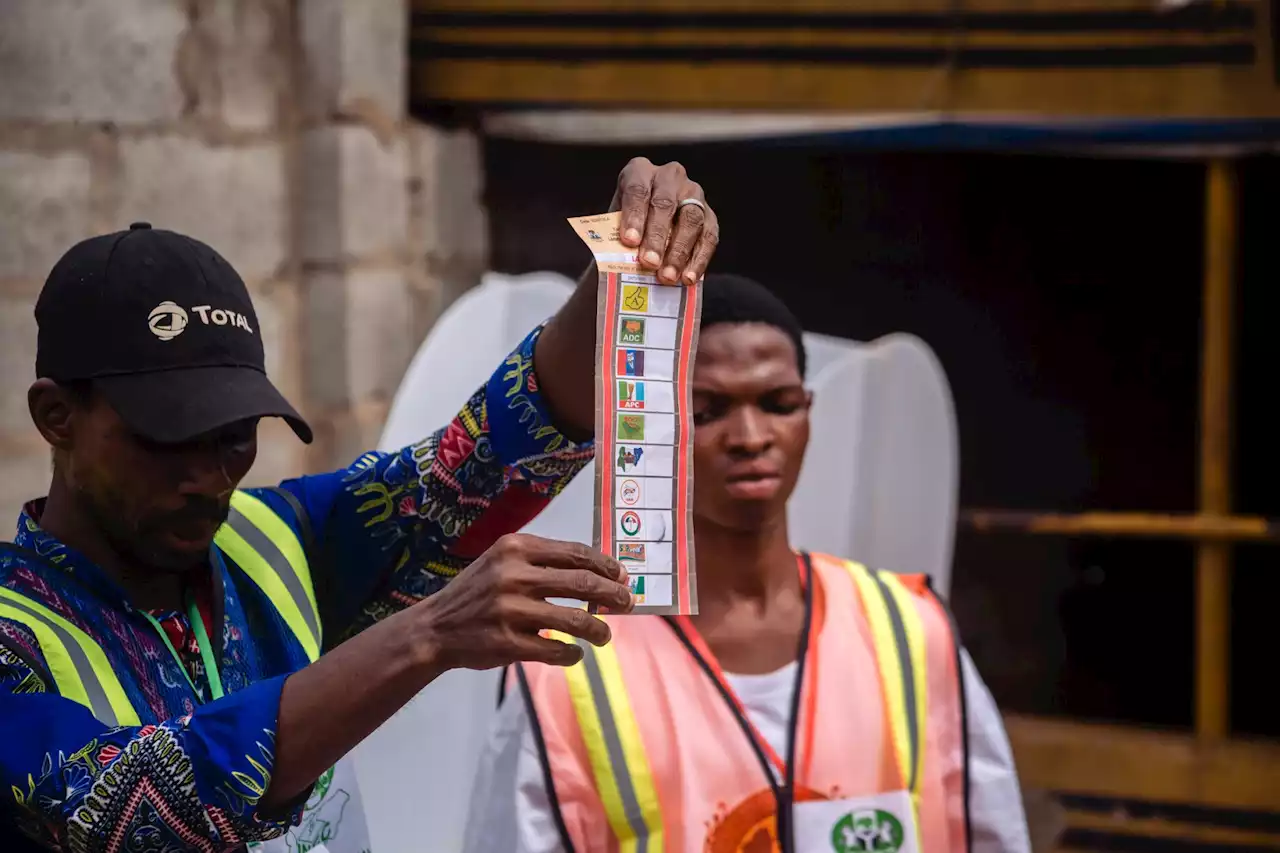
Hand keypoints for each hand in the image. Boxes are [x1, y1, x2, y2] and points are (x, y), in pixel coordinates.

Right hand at [413, 534, 634, 669]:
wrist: (435, 628)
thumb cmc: (478, 592)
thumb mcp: (503, 562)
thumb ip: (543, 562)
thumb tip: (600, 573)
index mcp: (516, 547)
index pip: (575, 553)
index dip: (605, 566)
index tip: (623, 577)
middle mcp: (513, 575)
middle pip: (581, 583)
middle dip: (612, 595)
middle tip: (628, 604)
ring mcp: (510, 610)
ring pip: (574, 620)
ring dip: (598, 630)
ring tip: (604, 635)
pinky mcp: (507, 643)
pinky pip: (555, 649)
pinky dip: (572, 654)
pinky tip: (575, 653)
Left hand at [610, 157, 719, 284]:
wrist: (647, 230)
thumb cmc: (627, 227)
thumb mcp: (614, 225)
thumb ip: (616, 237)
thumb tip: (617, 261)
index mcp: (639, 171)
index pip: (637, 190)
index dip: (634, 215)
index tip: (629, 241)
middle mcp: (669, 176)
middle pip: (665, 204)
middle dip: (657, 236)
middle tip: (649, 263)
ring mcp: (693, 194)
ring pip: (691, 219)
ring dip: (679, 251)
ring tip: (667, 277)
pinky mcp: (710, 215)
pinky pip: (709, 236)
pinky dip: (698, 260)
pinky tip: (688, 278)